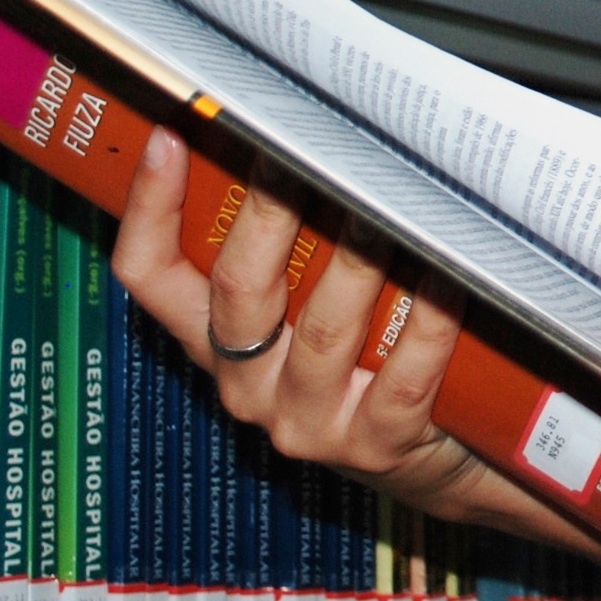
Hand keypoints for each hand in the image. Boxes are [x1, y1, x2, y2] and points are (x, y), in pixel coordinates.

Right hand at [109, 126, 523, 518]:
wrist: (431, 463)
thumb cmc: (364, 363)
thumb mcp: (304, 311)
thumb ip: (289, 248)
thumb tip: (300, 141)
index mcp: (215, 341)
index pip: (150, 275)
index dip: (149, 207)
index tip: (169, 136)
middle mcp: (248, 384)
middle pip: (239, 287)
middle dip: (271, 210)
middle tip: (303, 153)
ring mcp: (308, 421)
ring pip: (326, 328)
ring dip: (359, 259)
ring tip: (387, 206)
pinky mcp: (375, 443)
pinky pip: (403, 373)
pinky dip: (431, 320)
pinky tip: (450, 276)